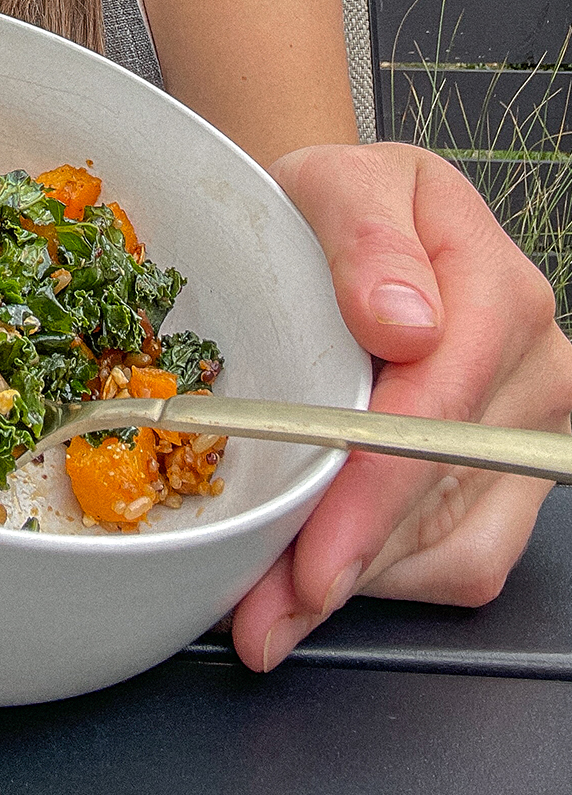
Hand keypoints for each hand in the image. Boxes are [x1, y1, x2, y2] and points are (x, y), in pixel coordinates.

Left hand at [230, 142, 571, 671]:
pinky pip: (461, 559)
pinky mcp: (508, 478)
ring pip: (457, 548)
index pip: (438, 410)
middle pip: (444, 493)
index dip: (370, 491)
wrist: (345, 219)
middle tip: (262, 611)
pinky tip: (321, 569)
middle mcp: (533, 366)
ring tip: (273, 603)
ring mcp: (525, 430)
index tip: (312, 554)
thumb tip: (402, 319)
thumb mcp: (336, 183)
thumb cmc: (338, 206)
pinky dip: (386, 576)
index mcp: (494, 287)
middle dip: (347, 559)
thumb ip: (366, 238)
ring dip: (361, 583)